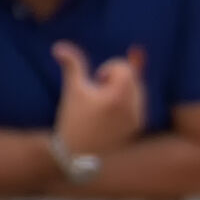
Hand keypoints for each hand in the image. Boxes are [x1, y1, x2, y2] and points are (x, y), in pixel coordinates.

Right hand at [52, 41, 145, 158]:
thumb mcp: (73, 90)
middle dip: (116, 80)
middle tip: (98, 92)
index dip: (109, 69)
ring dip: (122, 91)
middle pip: (134, 79)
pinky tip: (110, 113)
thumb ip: (72, 65)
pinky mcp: (138, 129)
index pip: (125, 68)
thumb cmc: (73, 119)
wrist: (76, 153)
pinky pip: (139, 107)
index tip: (96, 80)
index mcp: (118, 97)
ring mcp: (138, 120)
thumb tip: (59, 46)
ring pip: (138, 92)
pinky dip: (127, 104)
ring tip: (102, 104)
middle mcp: (133, 108)